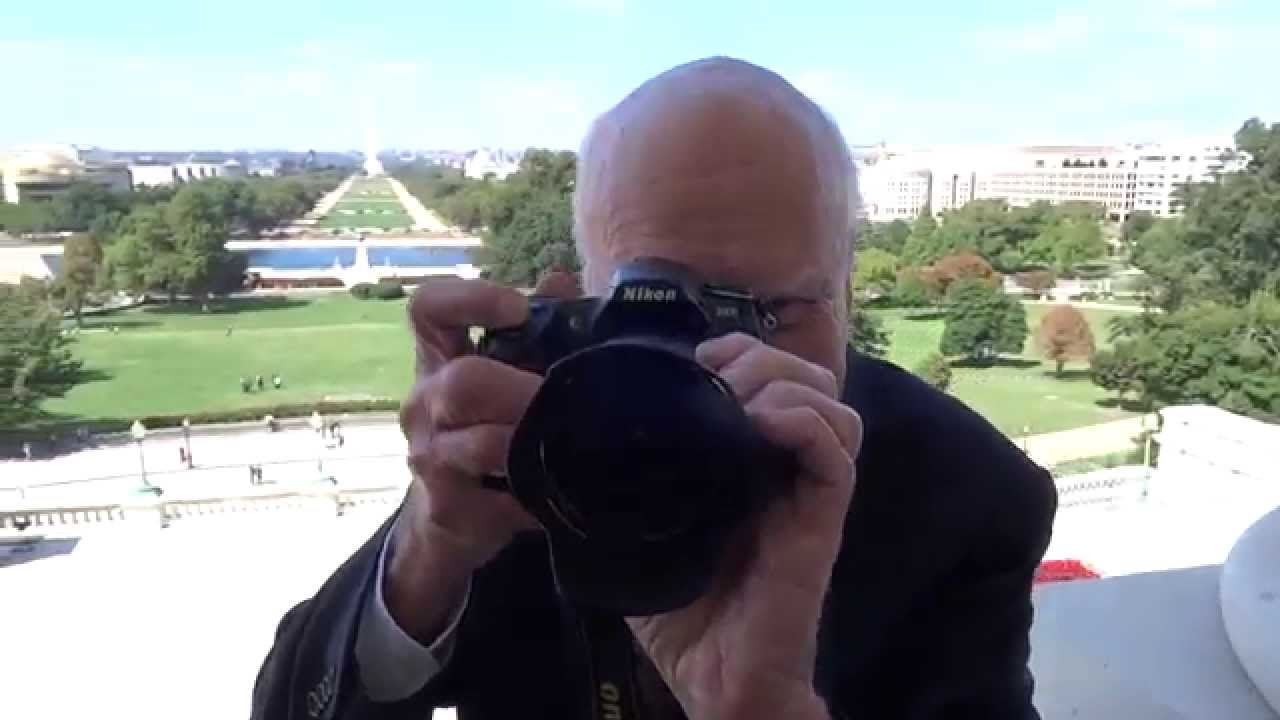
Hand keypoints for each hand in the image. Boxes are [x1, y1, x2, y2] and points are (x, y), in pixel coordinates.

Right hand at [387, 272, 578, 642]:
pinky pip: (503, 501)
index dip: (470, 299)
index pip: (428, 310)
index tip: (519, 308)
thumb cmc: (486, 428)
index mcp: (438, 359)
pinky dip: (541, 496)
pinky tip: (564, 492)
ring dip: (538, 443)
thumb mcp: (507, 375)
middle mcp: (424, 402)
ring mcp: (430, 457)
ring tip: (579, 444)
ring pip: (484, 444)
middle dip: (525, 390)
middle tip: (572, 398)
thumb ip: (537, 329)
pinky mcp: (448, 508)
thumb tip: (559, 279)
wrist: (449, 518)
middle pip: (463, 382)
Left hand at [626, 333, 861, 719]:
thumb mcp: (635, 532)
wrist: (716, 681)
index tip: (694, 360)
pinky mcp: (822, 521)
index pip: (768, 379)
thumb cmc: (679, 614)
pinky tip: (762, 424)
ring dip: (785, 384)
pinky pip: (837, 452)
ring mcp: (806, 492)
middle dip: (762, 357)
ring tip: (742, 402)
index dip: (736, 351)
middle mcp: (782, 469)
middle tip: (717, 375)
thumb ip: (620, 488)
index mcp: (744, 463)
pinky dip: (804, 421)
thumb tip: (571, 445)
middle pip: (805, 377)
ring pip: (832, 403)